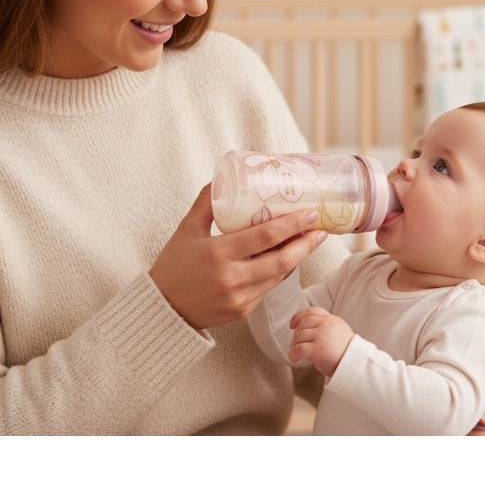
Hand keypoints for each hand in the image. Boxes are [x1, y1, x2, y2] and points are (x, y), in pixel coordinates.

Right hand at [149, 184, 327, 329]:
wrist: (162, 309)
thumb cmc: (173, 265)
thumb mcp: (186, 228)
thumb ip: (207, 202)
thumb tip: (223, 176)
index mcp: (218, 253)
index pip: (265, 237)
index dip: (292, 225)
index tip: (311, 213)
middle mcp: (231, 278)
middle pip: (281, 260)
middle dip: (306, 243)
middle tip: (321, 228)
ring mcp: (239, 298)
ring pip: (279, 276)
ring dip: (298, 257)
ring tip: (311, 239)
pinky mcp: (243, 311)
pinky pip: (269, 288)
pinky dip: (281, 272)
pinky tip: (289, 258)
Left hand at [288, 306, 352, 376]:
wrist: (355, 363)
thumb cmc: (345, 350)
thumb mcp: (339, 330)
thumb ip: (326, 325)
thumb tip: (307, 326)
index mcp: (331, 319)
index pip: (311, 311)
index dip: (298, 317)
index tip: (292, 325)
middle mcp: (326, 325)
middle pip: (303, 324)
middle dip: (296, 334)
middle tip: (295, 344)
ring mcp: (322, 336)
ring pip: (299, 335)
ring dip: (294, 344)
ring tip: (295, 352)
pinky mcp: (318, 349)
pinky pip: (299, 349)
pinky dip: (293, 354)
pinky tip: (294, 358)